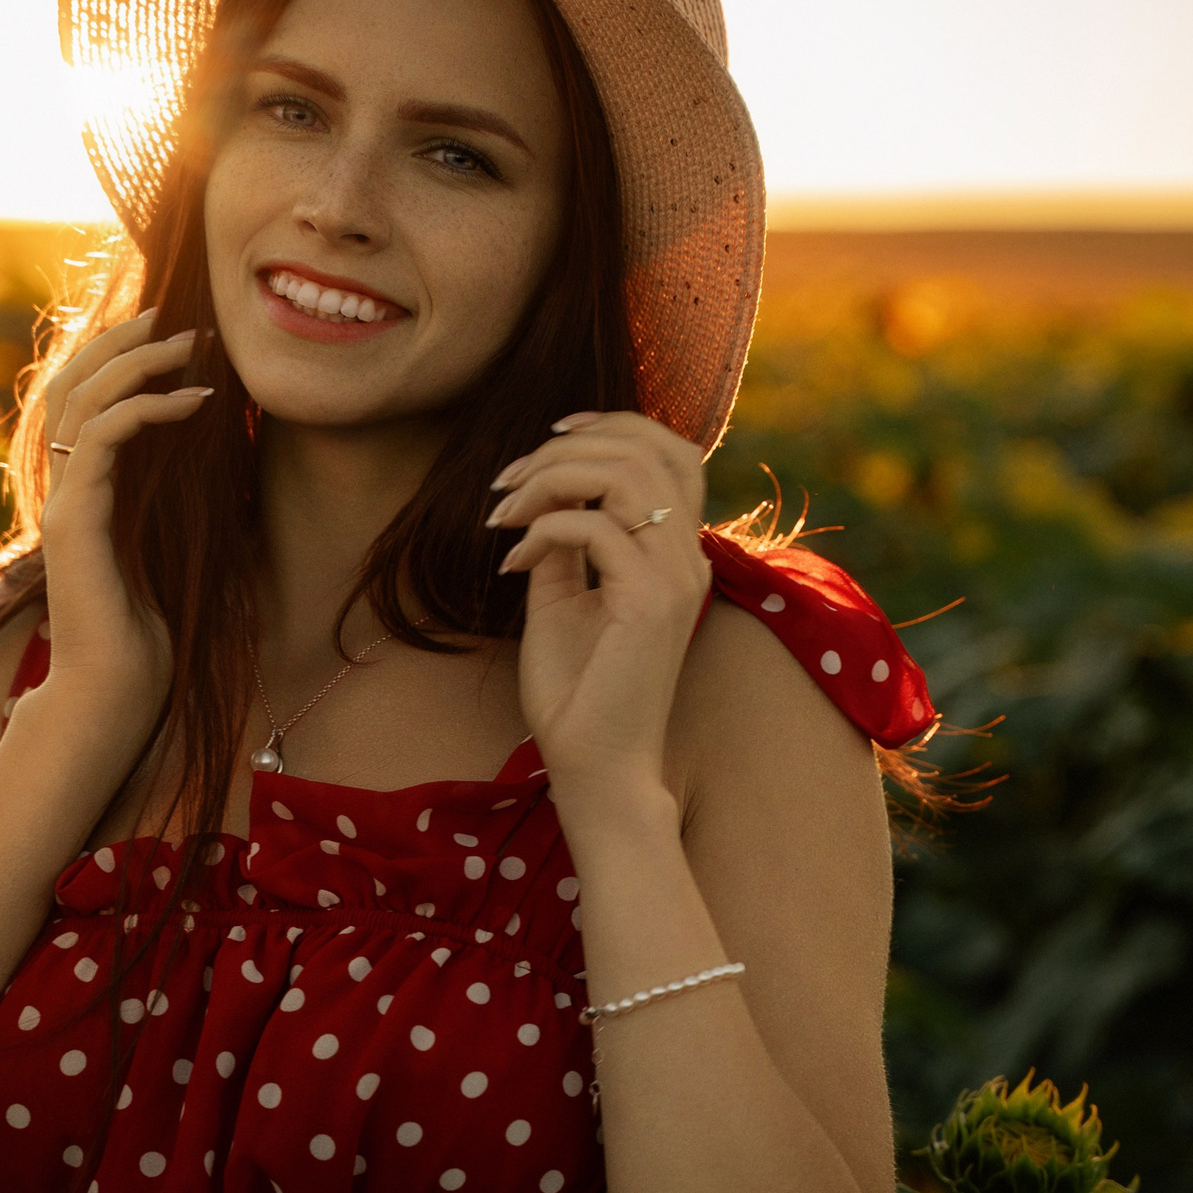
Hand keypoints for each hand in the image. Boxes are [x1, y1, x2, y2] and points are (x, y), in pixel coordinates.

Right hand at [32, 313, 210, 728]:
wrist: (115, 693)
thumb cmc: (148, 639)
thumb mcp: (172, 553)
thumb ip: (174, 506)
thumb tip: (217, 462)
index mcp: (82, 495)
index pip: (84, 404)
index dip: (118, 361)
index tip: (170, 335)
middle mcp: (63, 491)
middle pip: (72, 386)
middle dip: (121, 343)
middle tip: (171, 314)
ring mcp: (63, 502)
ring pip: (84, 402)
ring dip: (138, 364)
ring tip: (190, 343)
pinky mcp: (75, 520)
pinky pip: (104, 440)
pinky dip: (148, 409)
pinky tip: (194, 400)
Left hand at [485, 410, 711, 805]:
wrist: (596, 768)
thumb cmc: (579, 693)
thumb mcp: (563, 599)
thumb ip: (564, 544)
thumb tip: (543, 496)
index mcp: (677, 552)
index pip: (671, 451)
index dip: (612, 424)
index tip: (547, 437)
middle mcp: (689, 557)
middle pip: (649, 446)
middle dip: (566, 447)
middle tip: (504, 483)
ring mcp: (677, 577)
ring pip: (626, 474)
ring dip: (551, 478)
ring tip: (503, 513)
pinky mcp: (652, 603)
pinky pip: (596, 527)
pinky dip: (544, 529)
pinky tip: (513, 563)